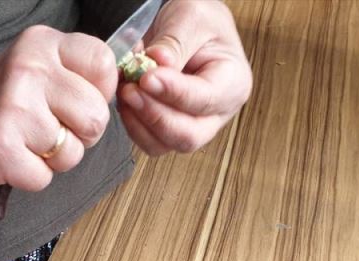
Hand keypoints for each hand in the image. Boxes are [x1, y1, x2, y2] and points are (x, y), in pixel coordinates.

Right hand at [0, 26, 117, 191]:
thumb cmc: (11, 100)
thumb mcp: (45, 66)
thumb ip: (83, 73)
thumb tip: (128, 88)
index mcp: (44, 43)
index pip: (104, 64)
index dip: (99, 93)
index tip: (75, 101)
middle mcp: (29, 69)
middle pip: (96, 118)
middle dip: (81, 135)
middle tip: (51, 129)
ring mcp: (13, 108)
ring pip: (72, 153)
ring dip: (55, 159)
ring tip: (29, 143)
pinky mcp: (0, 147)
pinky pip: (44, 178)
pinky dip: (32, 176)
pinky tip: (14, 158)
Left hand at [118, 0, 251, 154]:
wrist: (188, 29)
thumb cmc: (199, 22)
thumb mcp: (191, 18)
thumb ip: (175, 43)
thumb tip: (157, 64)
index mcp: (233, 84)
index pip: (204, 100)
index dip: (173, 92)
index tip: (147, 77)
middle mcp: (216, 113)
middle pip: (187, 136)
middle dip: (154, 116)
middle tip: (130, 90)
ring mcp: (193, 126)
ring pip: (164, 144)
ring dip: (138, 122)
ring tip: (125, 90)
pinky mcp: (169, 130)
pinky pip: (148, 141)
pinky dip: (131, 123)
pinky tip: (125, 99)